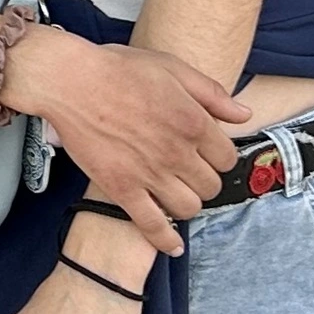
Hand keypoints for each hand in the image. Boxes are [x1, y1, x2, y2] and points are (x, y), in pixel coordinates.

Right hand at [6, 29, 245, 247]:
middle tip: (187, 171)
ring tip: (175, 193)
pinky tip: (173, 245)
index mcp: (194, 122)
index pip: (227, 157)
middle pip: (210, 185)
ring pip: (188, 207)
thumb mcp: (172, 68)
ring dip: (186, 203)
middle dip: (203, 179)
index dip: (218, 156)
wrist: (70, 81)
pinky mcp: (122, 189)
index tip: (205, 153)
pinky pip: (151, 225)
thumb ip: (212, 93)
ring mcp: (150, 173)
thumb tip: (244, 115)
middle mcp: (177, 152)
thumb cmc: (118, 69)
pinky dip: (165, 240)